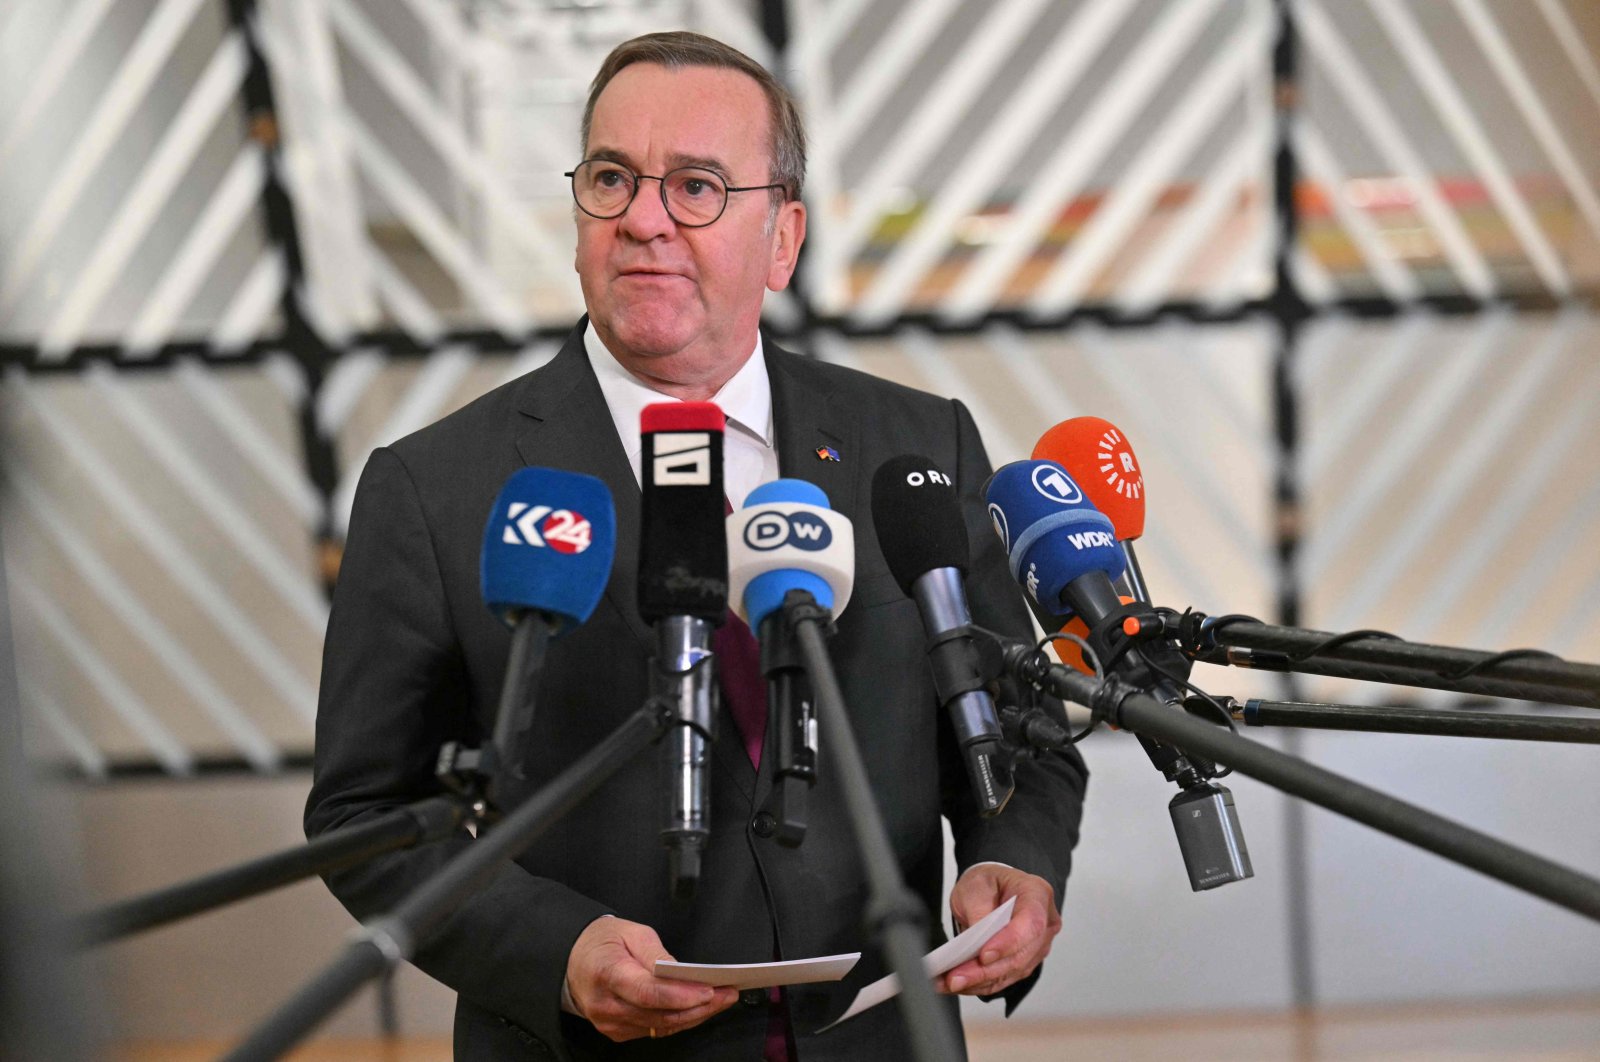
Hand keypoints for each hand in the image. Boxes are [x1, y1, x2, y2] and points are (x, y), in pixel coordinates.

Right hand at [565, 917, 738, 1040]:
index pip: (647, 992)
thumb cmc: (602, 943)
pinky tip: (698, 1009)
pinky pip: (654, 1030)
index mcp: (607, 972)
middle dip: (698, 1006)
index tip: (708, 990)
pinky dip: (679, 1020)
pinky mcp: (617, 1031)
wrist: (573, 961)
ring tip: (721, 1000)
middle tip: (726, 994)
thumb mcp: (631, 932)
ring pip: (661, 1026)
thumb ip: (656, 954)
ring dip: (694, 1015)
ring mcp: (610, 1022)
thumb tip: (682, 973)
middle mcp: (606, 1004)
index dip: (680, 995)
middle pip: (659, 1014)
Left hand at [937, 864, 1060, 997]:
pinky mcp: (1024, 963)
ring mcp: (1037, 946)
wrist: (991, 890)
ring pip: (1011, 972)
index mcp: (1037, 894)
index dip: (1009, 943)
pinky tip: (958, 984)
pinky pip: (1003, 978)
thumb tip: (976, 941)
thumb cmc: (988, 883)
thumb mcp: (976, 884)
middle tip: (955, 977)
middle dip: (985, 970)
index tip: (983, 955)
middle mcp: (1045, 923)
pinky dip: (979, 984)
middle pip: (1019, 955)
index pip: (1030, 923)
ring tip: (949, 983)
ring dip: (979, 982)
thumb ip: (978, 909)